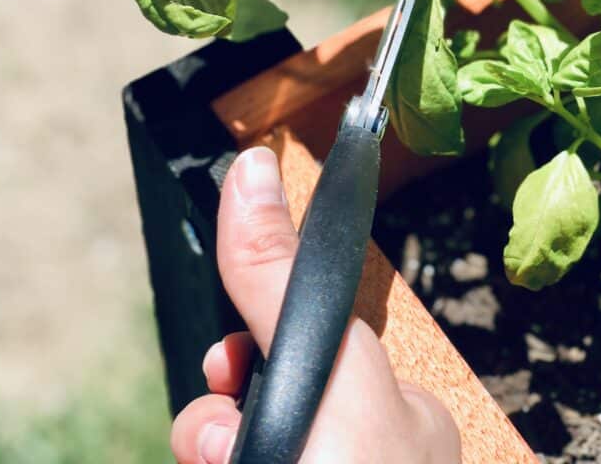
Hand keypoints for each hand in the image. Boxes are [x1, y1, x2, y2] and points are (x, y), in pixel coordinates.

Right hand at [170, 148, 460, 462]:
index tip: (231, 353)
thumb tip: (252, 167)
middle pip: (259, 383)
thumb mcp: (327, 367)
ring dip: (209, 440)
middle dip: (225, 397)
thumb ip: (281, 277)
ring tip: (229, 459)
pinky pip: (211, 461)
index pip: (307, 335)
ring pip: (227, 429)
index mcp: (391, 403)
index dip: (256, 336)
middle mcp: (352, 445)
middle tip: (232, 421)